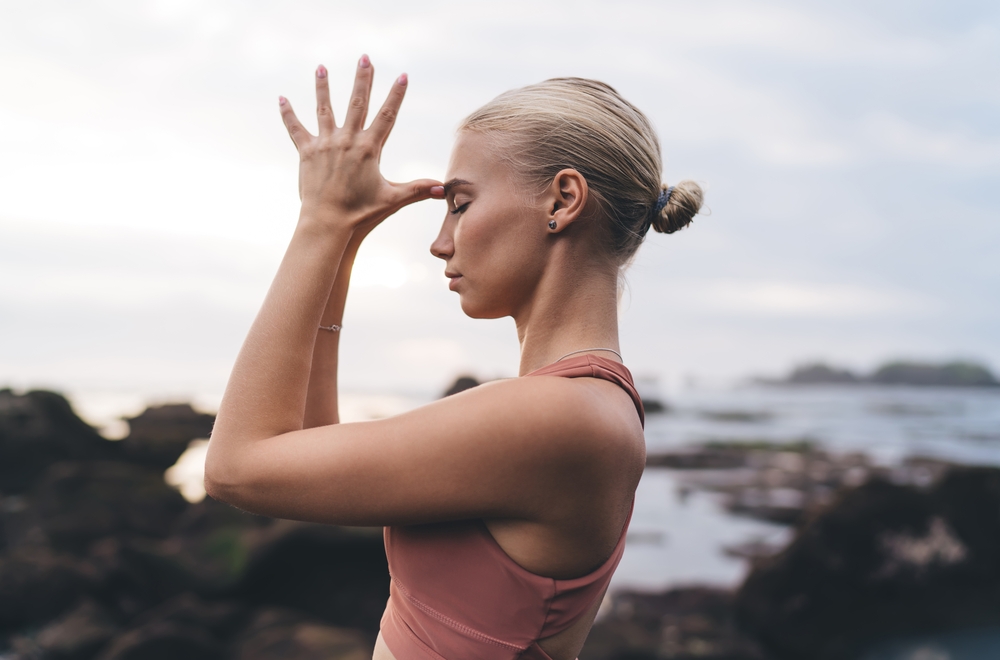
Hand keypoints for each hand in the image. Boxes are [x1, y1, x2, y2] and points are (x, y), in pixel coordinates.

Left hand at [279, 55, 443, 233]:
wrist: (328, 223)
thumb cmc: (362, 213)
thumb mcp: (393, 199)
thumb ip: (417, 190)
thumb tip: (443, 189)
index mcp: (369, 149)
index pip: (387, 116)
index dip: (396, 95)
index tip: (402, 75)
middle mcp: (347, 141)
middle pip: (357, 103)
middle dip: (363, 79)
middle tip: (365, 57)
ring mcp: (325, 144)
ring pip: (325, 109)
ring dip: (323, 87)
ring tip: (321, 67)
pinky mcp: (307, 153)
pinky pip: (296, 129)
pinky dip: (288, 114)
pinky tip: (282, 99)